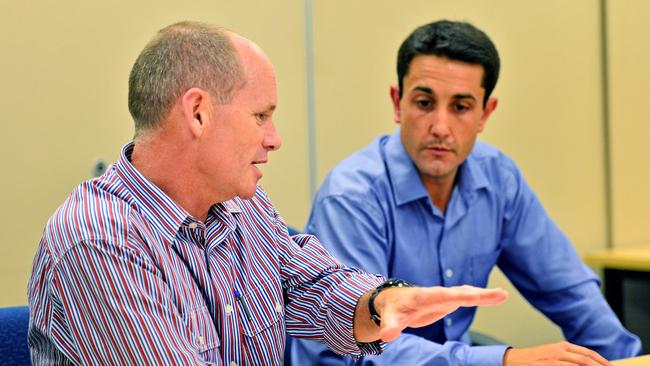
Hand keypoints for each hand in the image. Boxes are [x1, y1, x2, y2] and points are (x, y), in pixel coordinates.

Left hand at [354, 284, 507, 341]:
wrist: (393, 301)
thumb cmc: (392, 308)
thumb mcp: (389, 319)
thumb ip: (390, 326)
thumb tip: (387, 335)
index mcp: (422, 296)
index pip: (441, 295)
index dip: (457, 295)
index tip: (472, 294)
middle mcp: (436, 293)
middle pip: (459, 293)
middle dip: (478, 293)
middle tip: (499, 294)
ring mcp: (443, 296)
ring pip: (466, 293)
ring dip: (484, 294)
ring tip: (503, 295)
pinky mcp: (447, 301)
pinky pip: (467, 297)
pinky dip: (481, 297)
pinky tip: (496, 296)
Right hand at [503, 342, 612, 365]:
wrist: (515, 360)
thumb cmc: (534, 358)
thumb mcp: (552, 353)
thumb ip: (568, 356)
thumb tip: (585, 362)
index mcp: (562, 346)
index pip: (587, 353)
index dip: (601, 361)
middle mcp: (559, 351)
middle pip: (586, 359)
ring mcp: (553, 360)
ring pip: (578, 365)